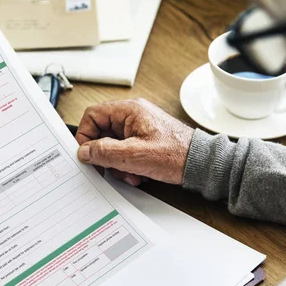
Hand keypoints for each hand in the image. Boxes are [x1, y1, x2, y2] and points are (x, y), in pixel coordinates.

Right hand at [76, 99, 193, 185]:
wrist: (201, 163)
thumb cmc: (177, 154)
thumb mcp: (134, 156)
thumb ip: (105, 152)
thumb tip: (84, 151)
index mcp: (129, 110)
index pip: (92, 115)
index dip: (85, 136)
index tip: (87, 155)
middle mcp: (133, 116)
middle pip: (102, 133)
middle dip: (105, 156)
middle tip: (111, 169)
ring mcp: (139, 128)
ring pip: (113, 145)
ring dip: (117, 164)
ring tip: (131, 174)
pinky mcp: (145, 140)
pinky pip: (125, 151)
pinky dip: (128, 165)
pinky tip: (138, 174)